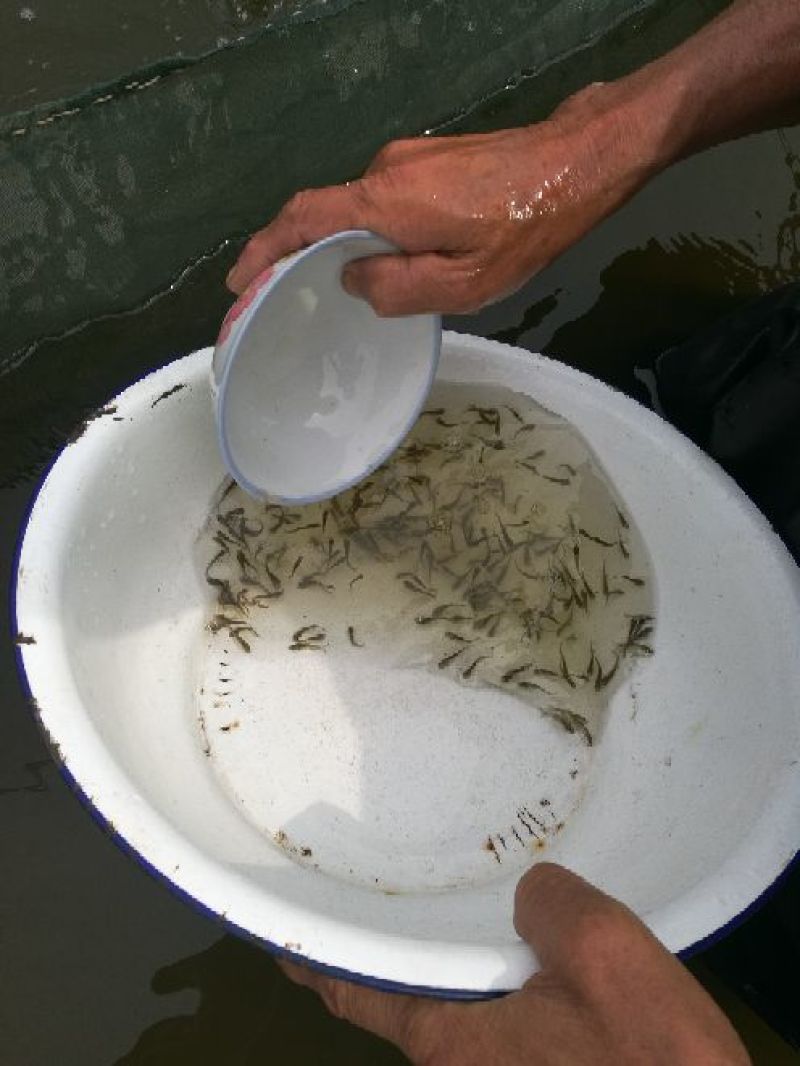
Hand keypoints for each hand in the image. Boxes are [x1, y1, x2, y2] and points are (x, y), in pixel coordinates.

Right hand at [226, 85, 659, 315]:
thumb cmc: (526, 227)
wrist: (578, 160)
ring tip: (337, 288)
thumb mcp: (464, 283)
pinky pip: (383, 200)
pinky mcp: (430, 159)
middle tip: (278, 294)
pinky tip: (386, 260)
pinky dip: (369, 231)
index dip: (263, 250)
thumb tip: (354, 281)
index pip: (302, 221)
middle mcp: (385, 171)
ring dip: (340, 245)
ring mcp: (408, 159)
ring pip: (357, 209)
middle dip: (294, 254)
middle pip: (323, 214)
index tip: (238, 280)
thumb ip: (399, 288)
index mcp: (385, 203)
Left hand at [279, 863, 749, 1064]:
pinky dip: (490, 989)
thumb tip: (531, 892)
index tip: (283, 946)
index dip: (317, 968)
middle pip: (406, 1005)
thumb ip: (548, 904)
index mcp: (453, 1040)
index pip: (359, 996)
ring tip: (455, 924)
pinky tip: (527, 964)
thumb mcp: (600, 951)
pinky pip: (497, 1029)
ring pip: (456, 1017)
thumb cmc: (650, 1061)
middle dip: (388, 960)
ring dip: (448, 972)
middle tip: (377, 907)